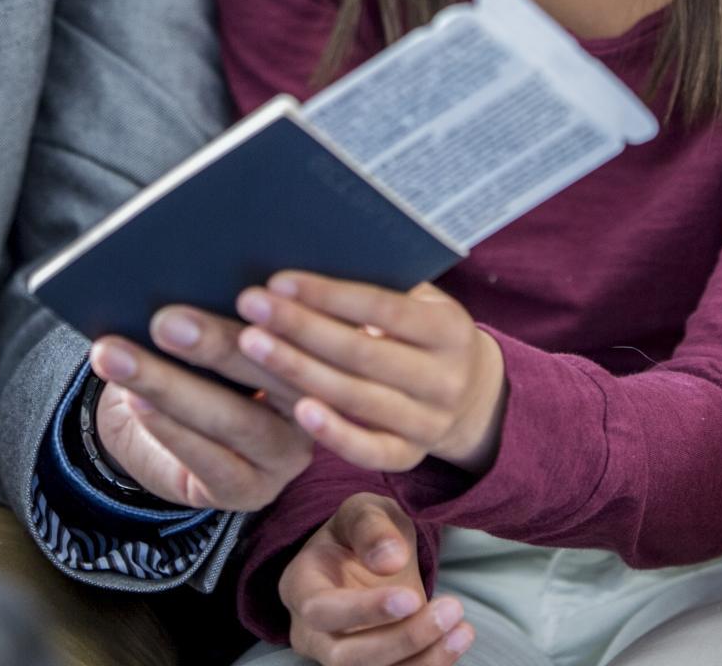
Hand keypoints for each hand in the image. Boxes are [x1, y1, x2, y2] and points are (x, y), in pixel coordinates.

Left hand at [87, 304, 313, 510]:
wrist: (158, 432)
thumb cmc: (196, 364)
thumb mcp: (219, 334)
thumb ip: (228, 317)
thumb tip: (198, 289)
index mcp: (323, 356)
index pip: (308, 334)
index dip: (280, 315)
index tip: (243, 292)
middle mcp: (316, 408)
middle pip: (271, 375)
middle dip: (215, 344)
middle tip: (165, 320)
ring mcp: (286, 456)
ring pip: (236, 421)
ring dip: (171, 387)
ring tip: (124, 359)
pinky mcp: (250, 490)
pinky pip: (212, 461)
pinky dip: (170, 429)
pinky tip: (137, 402)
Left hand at [234, 274, 505, 472]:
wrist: (472, 396)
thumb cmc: (422, 332)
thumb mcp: (420, 303)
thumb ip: (379, 289)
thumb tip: (306, 265)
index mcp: (450, 330)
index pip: (384, 309)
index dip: (329, 295)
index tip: (278, 280)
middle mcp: (445, 379)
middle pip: (363, 353)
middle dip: (301, 327)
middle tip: (250, 305)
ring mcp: (430, 423)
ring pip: (358, 399)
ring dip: (299, 370)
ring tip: (250, 346)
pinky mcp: (411, 457)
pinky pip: (370, 452)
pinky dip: (334, 434)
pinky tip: (296, 410)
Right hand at [281, 492, 471, 665]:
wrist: (374, 556)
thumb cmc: (362, 532)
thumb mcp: (364, 511)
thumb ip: (372, 528)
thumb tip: (390, 560)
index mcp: (300, 587)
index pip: (320, 611)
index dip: (363, 611)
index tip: (411, 597)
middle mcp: (311, 633)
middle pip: (344, 658)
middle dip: (401, 640)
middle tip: (450, 609)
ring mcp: (338, 656)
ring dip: (422, 660)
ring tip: (461, 628)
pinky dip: (429, 665)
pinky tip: (458, 640)